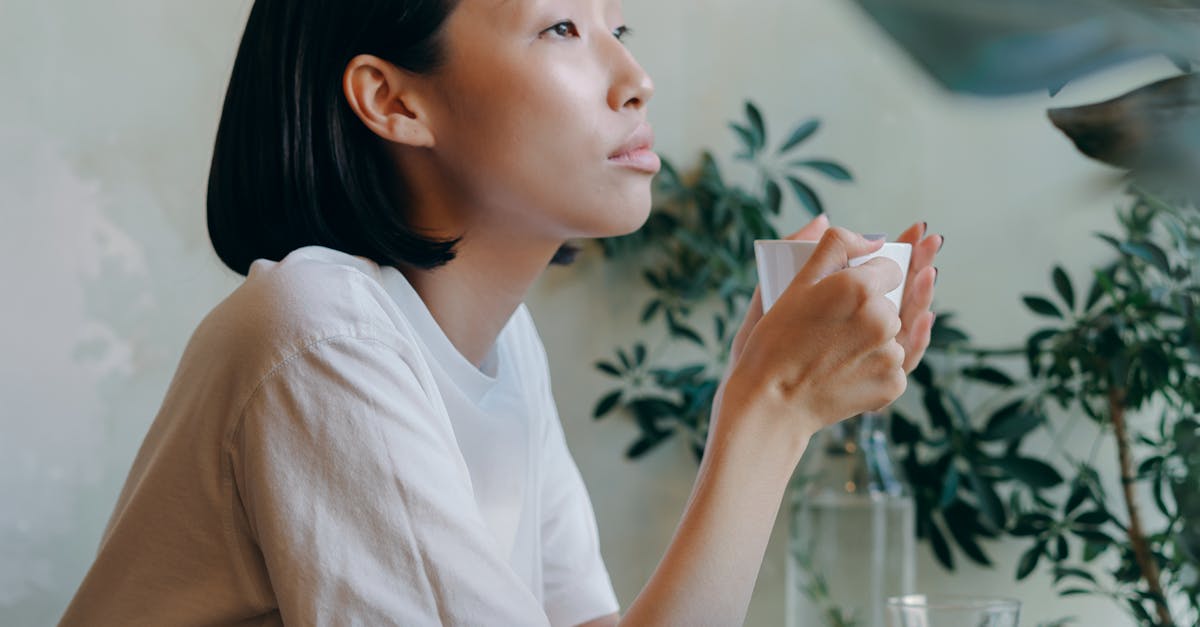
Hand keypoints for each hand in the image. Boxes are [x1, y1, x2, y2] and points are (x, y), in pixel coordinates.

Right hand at [713, 225, 938, 455]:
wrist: (769, 404)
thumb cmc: (773, 342)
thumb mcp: (795, 284)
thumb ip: (833, 246)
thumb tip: (870, 235)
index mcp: (859, 288)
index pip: (891, 267)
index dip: (871, 276)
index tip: (848, 290)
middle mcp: (883, 319)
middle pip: (894, 302)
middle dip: (872, 308)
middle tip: (834, 327)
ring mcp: (890, 355)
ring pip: (894, 335)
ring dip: (874, 337)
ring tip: (834, 348)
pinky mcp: (893, 385)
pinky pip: (894, 365)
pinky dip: (875, 365)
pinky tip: (844, 368)